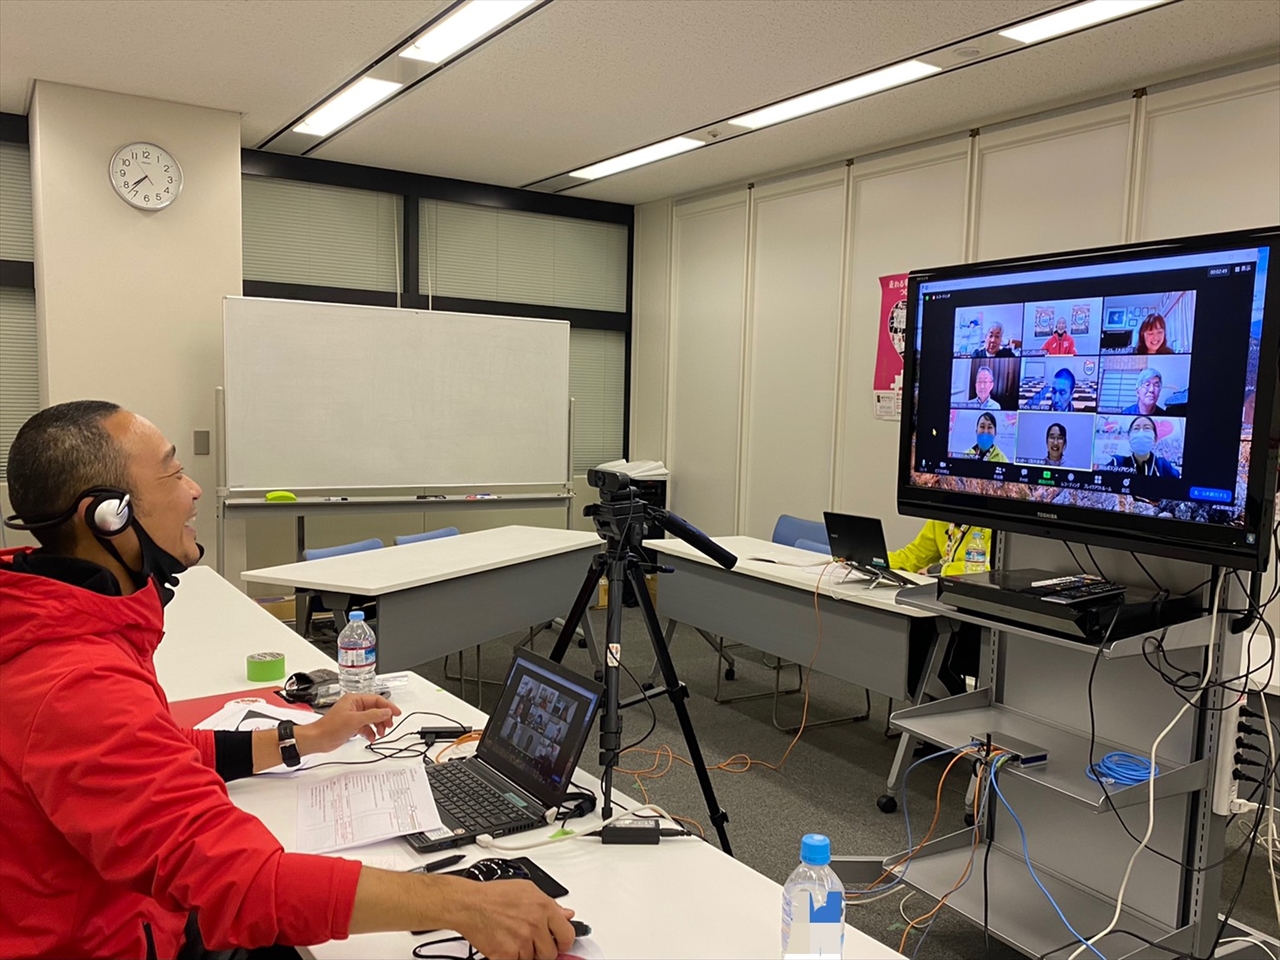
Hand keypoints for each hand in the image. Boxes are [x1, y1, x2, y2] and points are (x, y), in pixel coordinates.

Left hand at [296, 693, 399, 755]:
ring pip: (372, 719)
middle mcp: (354, 706)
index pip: (376, 700)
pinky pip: (366, 727)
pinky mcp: (351, 725)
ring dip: (378, 726)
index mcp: (354, 699)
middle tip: (389, 725)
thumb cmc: (330, 727)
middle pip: (376, 709)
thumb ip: (373, 715)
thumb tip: (386, 711)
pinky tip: (371, 737)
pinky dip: (370, 732)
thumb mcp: (355, 720)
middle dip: (383, 718)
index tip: (397, 713)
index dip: (388, 706)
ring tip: (380, 733)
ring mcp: (353, 716)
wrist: (318, 739)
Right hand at [455, 879, 574, 959]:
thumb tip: (566, 914)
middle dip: (543, 950)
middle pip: (551, 953)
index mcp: (544, 908)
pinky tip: (506, 945)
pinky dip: (512, 958)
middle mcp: (535, 925)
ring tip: (514, 938)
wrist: (470, 905)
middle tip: (532, 941)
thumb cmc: (494, 895)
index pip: (567, 935)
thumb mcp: (527, 890)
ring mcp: (522, 941)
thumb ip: (551, 904)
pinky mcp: (507, 955)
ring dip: (525, 954)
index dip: (564, 942)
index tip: (560, 943)